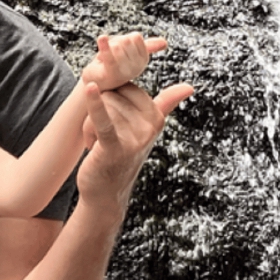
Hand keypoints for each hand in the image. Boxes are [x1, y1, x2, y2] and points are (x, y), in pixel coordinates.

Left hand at [76, 79, 194, 213]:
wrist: (105, 193)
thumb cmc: (120, 157)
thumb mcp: (146, 129)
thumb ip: (166, 105)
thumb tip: (189, 87)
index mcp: (156, 118)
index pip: (126, 87)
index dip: (113, 101)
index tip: (115, 124)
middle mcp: (149, 127)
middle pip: (112, 95)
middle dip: (100, 113)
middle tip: (103, 138)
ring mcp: (134, 138)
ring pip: (102, 106)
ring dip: (89, 125)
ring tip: (96, 144)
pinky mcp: (115, 147)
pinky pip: (103, 119)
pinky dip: (94, 104)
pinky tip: (90, 89)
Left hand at [80, 33, 166, 92]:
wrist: (94, 82)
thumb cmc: (112, 66)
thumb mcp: (131, 53)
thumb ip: (148, 47)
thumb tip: (164, 43)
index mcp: (142, 60)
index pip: (135, 37)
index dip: (124, 39)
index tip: (120, 51)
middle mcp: (137, 68)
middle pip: (125, 41)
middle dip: (114, 43)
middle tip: (109, 55)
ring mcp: (125, 73)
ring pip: (117, 46)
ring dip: (105, 48)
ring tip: (103, 60)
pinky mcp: (110, 75)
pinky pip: (110, 57)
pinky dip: (104, 46)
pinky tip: (102, 39)